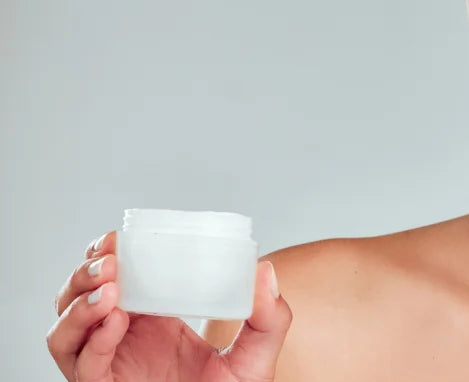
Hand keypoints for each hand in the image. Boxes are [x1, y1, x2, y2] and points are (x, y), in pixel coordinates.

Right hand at [47, 231, 292, 381]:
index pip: (114, 279)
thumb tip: (266, 271)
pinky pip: (83, 365)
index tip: (120, 238)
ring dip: (79, 303)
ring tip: (110, 286)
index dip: (108, 255)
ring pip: (65, 331)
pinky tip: (115, 320)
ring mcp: (109, 365)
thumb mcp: (256, 354)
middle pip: (76, 299)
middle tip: (112, 258)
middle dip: (85, 273)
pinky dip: (92, 339)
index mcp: (149, 319)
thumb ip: (268, 317)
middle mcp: (121, 339)